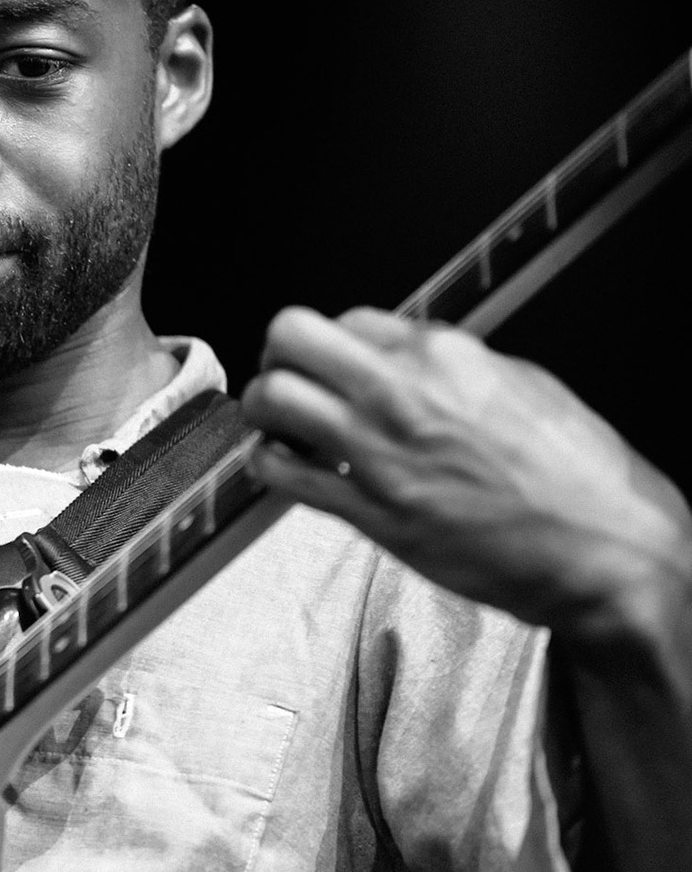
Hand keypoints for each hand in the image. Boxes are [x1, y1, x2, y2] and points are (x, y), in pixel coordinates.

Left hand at [240, 306, 691, 646]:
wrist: (607, 551)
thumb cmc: (580, 476)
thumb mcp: (523, 385)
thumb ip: (454, 366)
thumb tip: (409, 357)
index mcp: (448, 356)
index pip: (348, 320)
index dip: (334, 345)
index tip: (335, 368)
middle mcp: (405, 394)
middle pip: (292, 336)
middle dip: (279, 355)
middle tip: (286, 379)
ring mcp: (381, 452)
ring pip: (272, 398)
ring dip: (264, 409)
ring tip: (281, 427)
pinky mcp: (371, 512)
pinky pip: (282, 474)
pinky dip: (269, 466)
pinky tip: (287, 469)